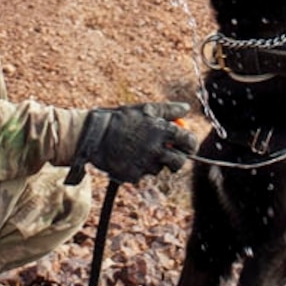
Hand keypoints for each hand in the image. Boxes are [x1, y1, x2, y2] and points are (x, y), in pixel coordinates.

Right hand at [71, 101, 192, 183]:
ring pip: (159, 169)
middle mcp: (157, 150)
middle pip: (179, 162)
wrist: (94, 135)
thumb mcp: (146, 109)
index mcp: (163, 131)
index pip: (189, 142)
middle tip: (170, 155)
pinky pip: (142, 174)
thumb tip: (186, 109)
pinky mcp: (134, 176)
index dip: (191, 144)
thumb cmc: (122, 119)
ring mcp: (145, 165)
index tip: (187, 144)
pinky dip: (138, 168)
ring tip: (139, 150)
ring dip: (154, 162)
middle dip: (177, 159)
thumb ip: (169, 110)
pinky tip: (128, 157)